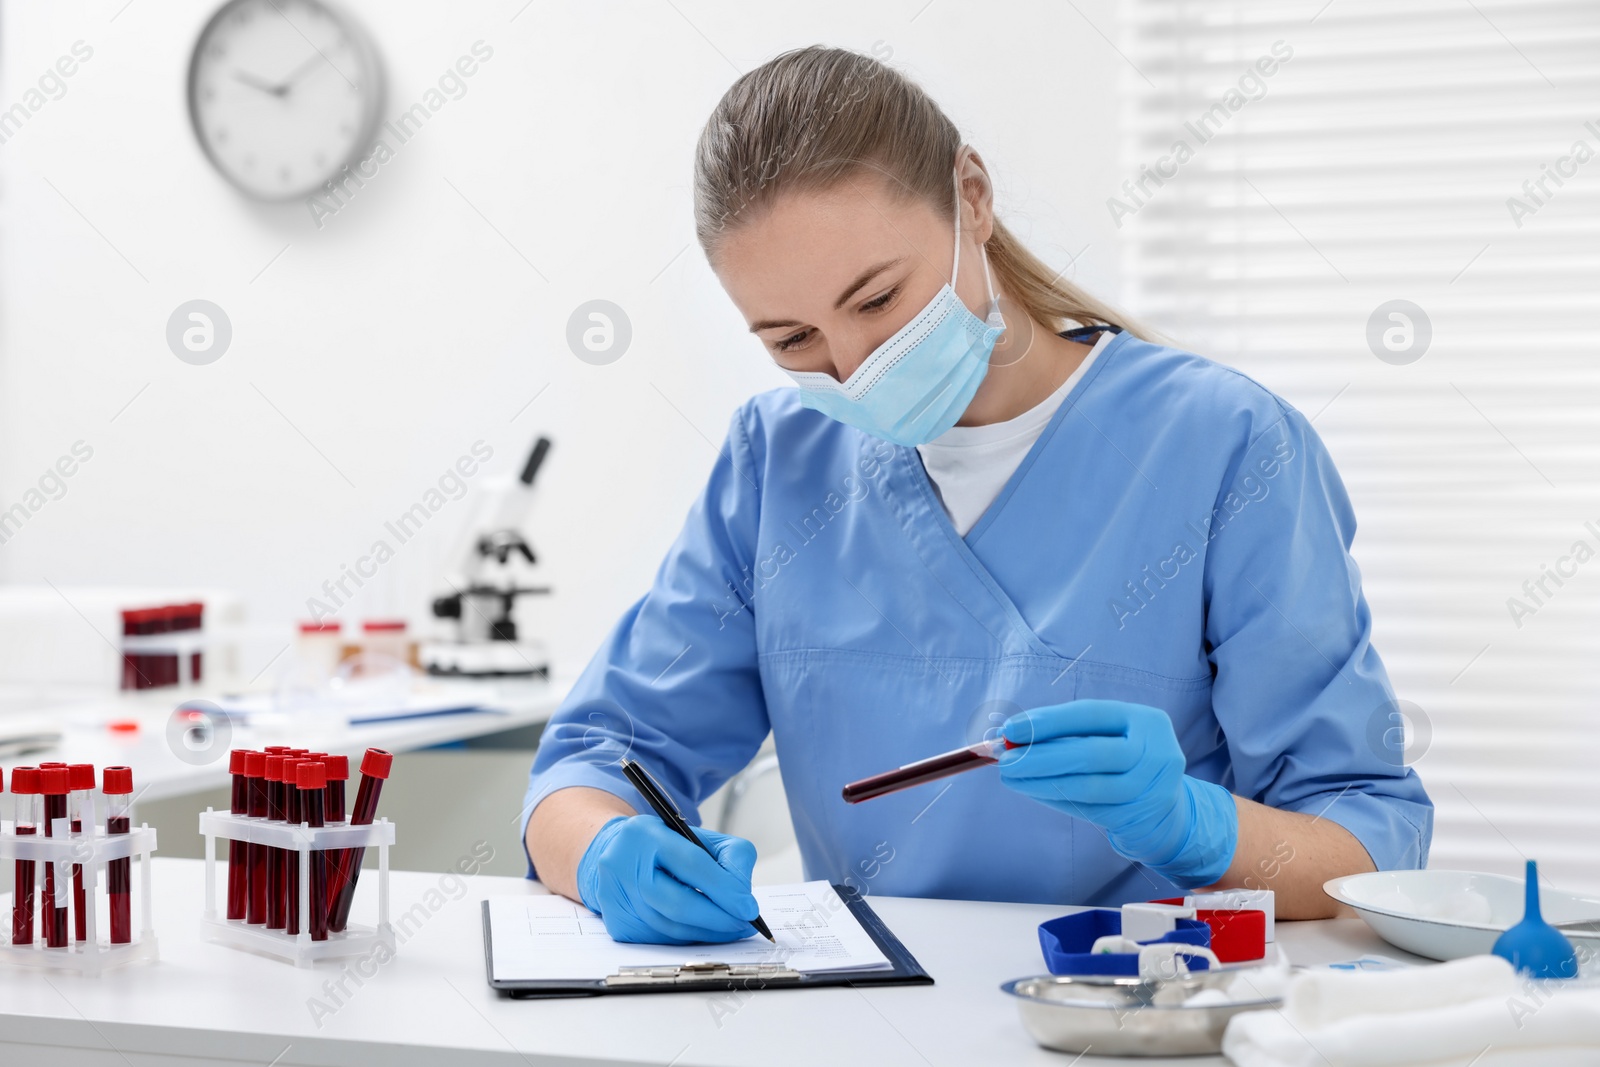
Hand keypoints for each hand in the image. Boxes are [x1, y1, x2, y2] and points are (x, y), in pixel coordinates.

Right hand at [576, 815, 760, 943]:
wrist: (616, 853)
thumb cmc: (663, 845)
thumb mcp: (697, 835)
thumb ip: (729, 856)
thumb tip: (743, 897)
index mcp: (645, 834)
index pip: (692, 865)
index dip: (725, 890)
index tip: (749, 908)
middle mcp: (624, 865)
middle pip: (679, 904)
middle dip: (719, 919)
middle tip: (744, 924)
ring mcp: (616, 898)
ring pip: (672, 928)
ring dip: (708, 933)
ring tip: (731, 928)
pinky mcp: (618, 924)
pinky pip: (663, 940)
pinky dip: (689, 938)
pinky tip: (705, 931)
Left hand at [998, 699, 1237, 885]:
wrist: (1166, 812)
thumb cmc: (1124, 764)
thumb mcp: (1109, 738)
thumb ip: (1068, 734)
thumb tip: (1012, 736)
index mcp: (1146, 720)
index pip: (1091, 714)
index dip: (1049, 722)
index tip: (1010, 729)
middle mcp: (1156, 752)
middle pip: (1090, 753)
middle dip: (1041, 756)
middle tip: (1005, 760)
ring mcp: (1151, 788)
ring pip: (1087, 786)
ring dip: (1041, 782)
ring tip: (1010, 777)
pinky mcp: (1138, 817)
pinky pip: (1087, 808)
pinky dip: (1054, 798)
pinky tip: (1032, 791)